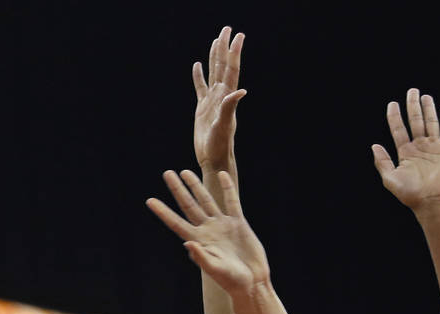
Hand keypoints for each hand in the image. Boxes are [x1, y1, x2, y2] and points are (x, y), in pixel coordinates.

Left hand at [147, 169, 268, 294]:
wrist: (251, 281)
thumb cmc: (232, 280)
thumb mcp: (215, 269)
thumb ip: (201, 257)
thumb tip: (188, 243)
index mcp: (198, 241)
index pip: (176, 223)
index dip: (163, 212)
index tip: (150, 200)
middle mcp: (207, 230)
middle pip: (188, 205)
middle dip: (177, 190)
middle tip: (167, 173)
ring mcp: (222, 225)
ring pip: (206, 200)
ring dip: (196, 186)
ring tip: (185, 172)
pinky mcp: (238, 223)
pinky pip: (232, 202)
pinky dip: (228, 188)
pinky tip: (222, 175)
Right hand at [193, 26, 245, 171]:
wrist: (213, 158)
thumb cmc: (220, 145)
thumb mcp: (224, 126)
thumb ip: (230, 107)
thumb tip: (241, 90)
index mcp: (226, 97)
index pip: (231, 69)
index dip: (234, 52)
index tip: (238, 35)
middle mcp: (221, 96)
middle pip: (223, 66)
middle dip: (225, 47)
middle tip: (227, 28)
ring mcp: (211, 101)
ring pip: (213, 73)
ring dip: (214, 57)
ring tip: (215, 41)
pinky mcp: (202, 109)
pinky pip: (200, 88)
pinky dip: (199, 76)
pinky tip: (198, 66)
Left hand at [372, 89, 439, 212]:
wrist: (433, 202)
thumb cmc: (410, 194)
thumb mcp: (390, 179)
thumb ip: (382, 163)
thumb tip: (374, 145)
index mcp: (405, 153)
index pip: (398, 130)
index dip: (394, 117)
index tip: (392, 104)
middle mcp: (420, 148)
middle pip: (415, 121)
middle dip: (412, 106)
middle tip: (411, 91)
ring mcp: (435, 148)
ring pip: (431, 123)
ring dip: (428, 109)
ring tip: (424, 96)